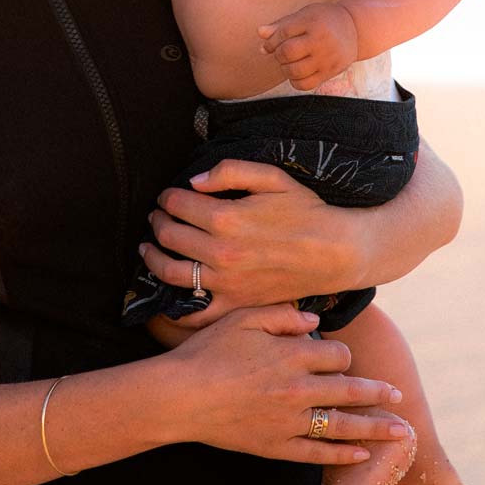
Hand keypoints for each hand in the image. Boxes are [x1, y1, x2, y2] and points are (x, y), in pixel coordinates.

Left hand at [138, 159, 364, 326]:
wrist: (335, 251)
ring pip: (171, 272)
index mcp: (226, 218)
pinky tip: (167, 294)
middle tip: (156, 218)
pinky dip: (174, 307)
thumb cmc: (306, 211)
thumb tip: (192, 182)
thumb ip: (229, 172)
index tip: (167, 197)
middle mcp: (221, 252)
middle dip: (157, 222)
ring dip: (152, 259)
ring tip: (149, 249)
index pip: (177, 205)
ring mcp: (226, 282)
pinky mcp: (236, 304)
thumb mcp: (272, 177)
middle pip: (169, 235)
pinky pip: (196, 313)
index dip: (167, 198)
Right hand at [155, 303, 408, 464]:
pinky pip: (317, 453)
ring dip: (376, 427)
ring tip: (402, 431)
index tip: (335, 357)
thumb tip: (316, 322)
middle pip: (351, 390)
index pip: (337, 355)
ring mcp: (291, 421)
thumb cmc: (207, 352)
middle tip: (398, 394)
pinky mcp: (277, 446)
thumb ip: (283, 315)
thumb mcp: (243, 319)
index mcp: (293, 355)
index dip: (340, 355)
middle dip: (377, 391)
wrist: (179, 396)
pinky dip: (341, 455)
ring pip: (344, 425)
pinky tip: (361, 454)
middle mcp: (300, 389)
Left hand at [259, 2, 358, 91]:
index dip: (270, 41)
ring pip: (294, 71)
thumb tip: (259, 33)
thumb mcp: (304, 15)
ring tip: (290, 63)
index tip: (269, 45)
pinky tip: (297, 73)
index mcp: (312, 21)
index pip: (282, 33)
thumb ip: (281, 25)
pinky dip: (295, 81)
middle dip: (278, 54)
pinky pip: (305, 85)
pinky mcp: (330, 72)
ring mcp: (326, 58)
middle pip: (287, 52)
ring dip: (285, 68)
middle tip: (283, 52)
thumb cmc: (323, 20)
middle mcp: (320, 40)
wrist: (355, 29)